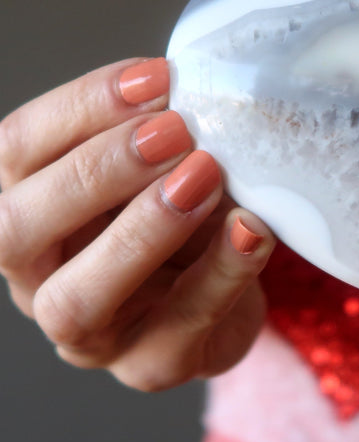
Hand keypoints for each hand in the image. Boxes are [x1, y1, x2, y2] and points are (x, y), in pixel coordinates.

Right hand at [0, 58, 274, 390]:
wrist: (226, 283)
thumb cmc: (183, 212)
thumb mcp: (163, 163)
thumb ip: (162, 131)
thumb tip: (197, 87)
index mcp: (30, 205)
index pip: (16, 151)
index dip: (80, 108)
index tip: (156, 78)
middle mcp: (38, 274)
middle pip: (17, 228)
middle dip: (99, 170)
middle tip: (174, 131)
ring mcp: (89, 333)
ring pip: (77, 298)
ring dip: (145, 229)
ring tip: (206, 177)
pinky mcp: (152, 363)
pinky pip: (180, 327)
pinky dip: (221, 272)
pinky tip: (252, 229)